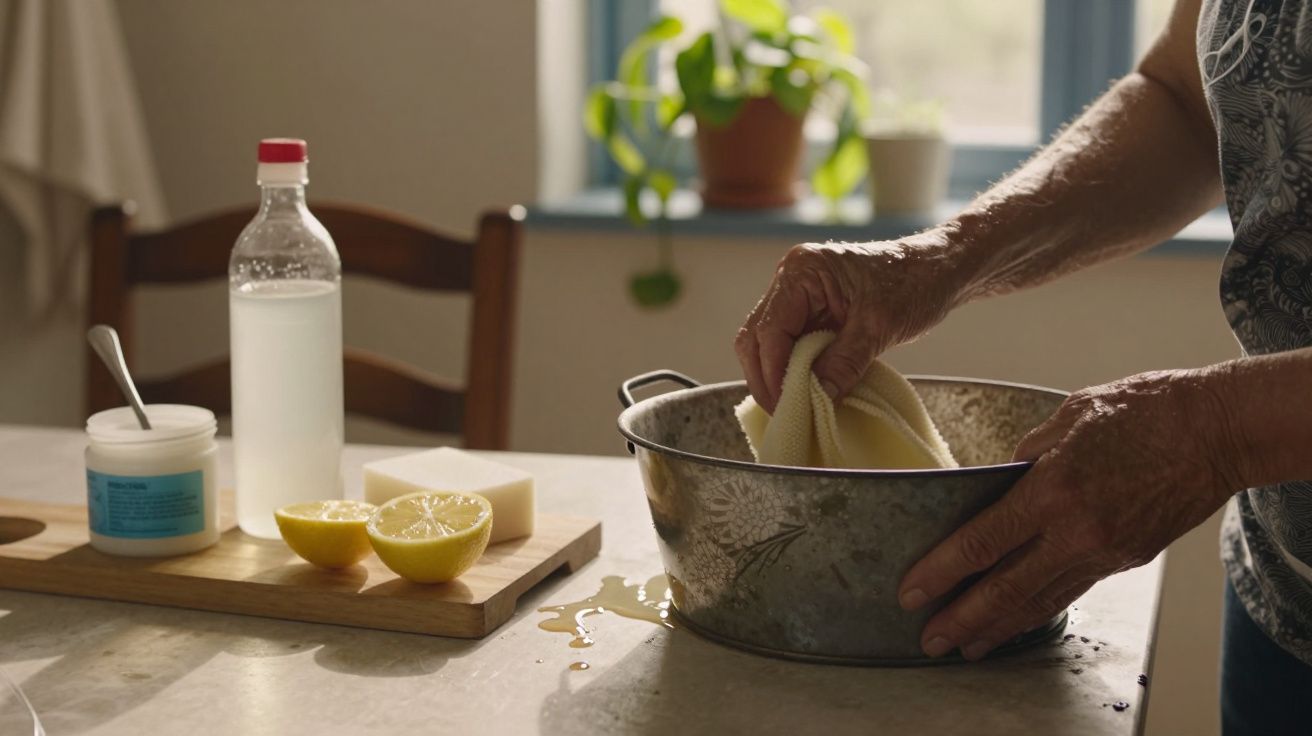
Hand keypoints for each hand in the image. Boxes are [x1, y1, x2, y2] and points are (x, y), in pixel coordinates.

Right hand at [734, 234, 970, 411]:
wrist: (939, 269)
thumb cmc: (915, 283)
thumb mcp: (879, 327)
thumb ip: (844, 362)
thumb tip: (816, 396)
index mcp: (804, 270)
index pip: (770, 329)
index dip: (773, 371)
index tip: (785, 404)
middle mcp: (792, 278)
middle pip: (757, 336)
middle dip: (766, 377)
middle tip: (783, 411)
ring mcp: (799, 293)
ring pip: (767, 342)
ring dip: (776, 374)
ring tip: (792, 405)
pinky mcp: (810, 309)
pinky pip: (788, 343)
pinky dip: (792, 368)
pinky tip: (803, 389)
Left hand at [897, 368, 1241, 659]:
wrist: (1216, 431)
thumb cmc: (1142, 410)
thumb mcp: (1068, 418)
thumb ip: (1026, 456)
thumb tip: (1000, 485)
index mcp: (1054, 487)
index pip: (983, 541)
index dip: (942, 572)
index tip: (912, 592)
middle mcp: (1077, 529)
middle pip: (1006, 588)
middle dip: (962, 617)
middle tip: (928, 639)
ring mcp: (1105, 550)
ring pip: (1040, 599)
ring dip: (999, 626)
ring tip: (967, 645)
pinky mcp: (1126, 558)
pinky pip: (1072, 589)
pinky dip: (1039, 609)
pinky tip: (1017, 619)